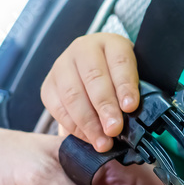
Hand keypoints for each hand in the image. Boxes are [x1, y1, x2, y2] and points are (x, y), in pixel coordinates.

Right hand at [41, 33, 139, 152]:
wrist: (93, 72)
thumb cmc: (117, 77)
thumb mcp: (132, 75)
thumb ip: (134, 92)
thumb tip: (134, 117)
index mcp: (110, 43)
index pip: (119, 61)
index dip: (125, 85)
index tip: (130, 107)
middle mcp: (83, 49)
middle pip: (93, 78)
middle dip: (105, 107)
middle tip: (114, 129)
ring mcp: (62, 65)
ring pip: (72, 94)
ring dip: (88, 122)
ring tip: (102, 141)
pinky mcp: (48, 85)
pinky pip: (58, 108)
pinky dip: (74, 126)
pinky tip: (88, 137)